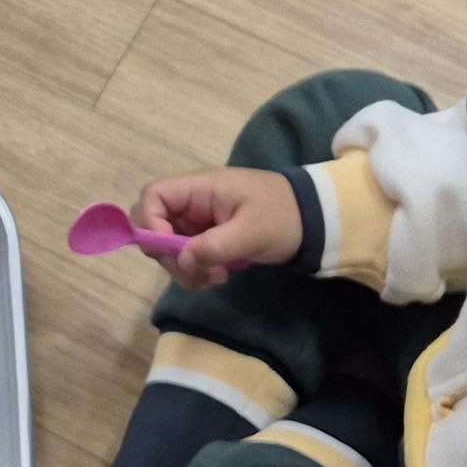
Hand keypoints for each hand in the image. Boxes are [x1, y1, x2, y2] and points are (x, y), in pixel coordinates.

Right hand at [133, 164, 307, 289]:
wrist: (315, 221)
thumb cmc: (283, 216)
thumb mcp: (252, 231)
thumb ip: (215, 246)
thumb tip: (183, 261)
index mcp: (199, 188)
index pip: (153, 197)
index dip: (151, 224)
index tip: (173, 252)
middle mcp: (192, 202)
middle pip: (155, 226)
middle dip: (170, 256)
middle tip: (198, 274)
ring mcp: (199, 221)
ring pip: (169, 246)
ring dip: (185, 268)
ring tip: (217, 279)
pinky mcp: (208, 238)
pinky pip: (187, 256)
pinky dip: (195, 271)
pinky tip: (219, 277)